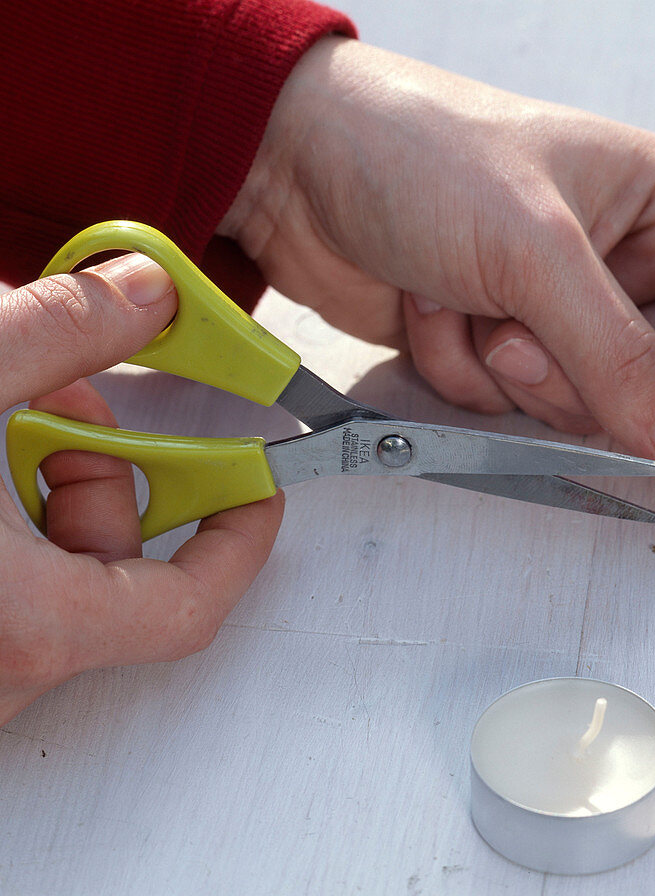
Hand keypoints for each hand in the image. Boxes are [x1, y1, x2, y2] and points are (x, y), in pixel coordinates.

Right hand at [0, 256, 283, 724]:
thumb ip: (61, 330)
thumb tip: (139, 292)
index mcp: (31, 625)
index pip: (192, 606)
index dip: (239, 539)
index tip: (256, 488)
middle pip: (115, 569)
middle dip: (105, 469)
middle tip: (67, 402)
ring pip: (48, 571)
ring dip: (39, 480)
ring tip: (5, 408)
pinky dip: (0, 512)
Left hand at [219, 37, 654, 523]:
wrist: (295, 166)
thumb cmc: (425, 158)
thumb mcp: (538, 254)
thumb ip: (622, 360)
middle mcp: (621, 265)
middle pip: (644, 387)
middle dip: (566, 372)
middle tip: (516, 328)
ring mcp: (553, 311)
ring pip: (570, 407)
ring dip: (504, 370)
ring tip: (461, 299)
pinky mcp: (497, 343)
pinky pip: (506, 407)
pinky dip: (459, 369)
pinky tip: (430, 306)